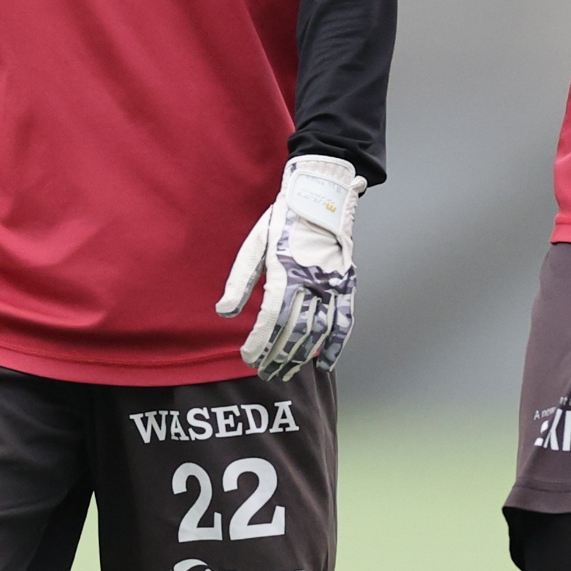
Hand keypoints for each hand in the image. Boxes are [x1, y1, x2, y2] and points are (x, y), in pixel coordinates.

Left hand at [217, 155, 365, 379]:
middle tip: (264, 372)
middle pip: (292, 331)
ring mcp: (332, 285)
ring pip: (317, 332)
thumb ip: (239, 281)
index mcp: (285, 271)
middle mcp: (311, 282)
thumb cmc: (283, 221)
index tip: (248, 357)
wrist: (320, 197)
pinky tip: (324, 365)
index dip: (259, 343)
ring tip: (285, 372)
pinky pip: (343, 322)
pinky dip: (336, 346)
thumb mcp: (255, 245)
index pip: (270, 319)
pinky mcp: (346, 285)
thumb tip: (224, 312)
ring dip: (300, 356)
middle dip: (276, 356)